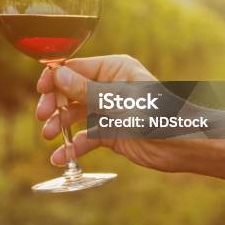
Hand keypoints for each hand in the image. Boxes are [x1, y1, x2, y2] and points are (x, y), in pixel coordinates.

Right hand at [36, 55, 193, 171]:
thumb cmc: (157, 114)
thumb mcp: (118, 100)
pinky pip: (85, 137)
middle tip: (43, 117)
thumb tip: (57, 74)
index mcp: (113, 69)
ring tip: (50, 136)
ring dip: (60, 124)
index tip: (41, 90)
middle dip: (55, 103)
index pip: (75, 67)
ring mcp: (107, 110)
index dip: (55, 78)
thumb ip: (85, 89)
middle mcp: (107, 87)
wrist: (183, 146)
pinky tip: (61, 158)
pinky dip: (72, 146)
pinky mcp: (109, 133)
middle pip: (70, 91)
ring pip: (74, 114)